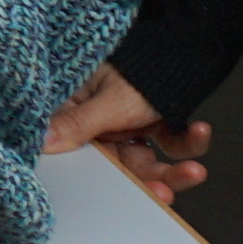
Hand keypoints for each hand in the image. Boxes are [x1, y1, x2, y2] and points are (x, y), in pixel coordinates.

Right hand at [46, 58, 207, 203]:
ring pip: (149, 162)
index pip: (83, 159)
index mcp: (78, 116)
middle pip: (120, 168)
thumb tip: (42, 145)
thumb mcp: (107, 101)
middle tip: (165, 195)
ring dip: (174, 170)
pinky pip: (170, 143)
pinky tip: (200, 132)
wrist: (175, 43)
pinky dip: (188, 142)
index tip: (122, 200)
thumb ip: (78, 125)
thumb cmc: (135, 66)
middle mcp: (100, 127)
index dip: (101, 182)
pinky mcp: (152, 123)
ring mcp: (127, 127)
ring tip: (194, 172)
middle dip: (148, 183)